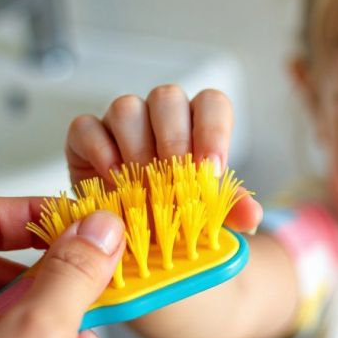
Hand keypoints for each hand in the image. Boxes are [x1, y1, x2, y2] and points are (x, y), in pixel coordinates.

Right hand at [65, 85, 261, 231]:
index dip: (213, 129)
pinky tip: (112, 179)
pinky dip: (99, 151)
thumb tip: (251, 215)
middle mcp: (159, 117)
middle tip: (175, 178)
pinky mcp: (85, 139)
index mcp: (196, 125)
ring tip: (142, 183)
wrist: (132, 241)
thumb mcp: (206, 219)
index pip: (211, 103)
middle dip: (173, 138)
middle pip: (167, 97)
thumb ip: (229, 210)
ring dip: (136, 145)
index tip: (212, 169)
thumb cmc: (174, 217)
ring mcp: (121, 125)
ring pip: (126, 107)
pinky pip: (86, 126)